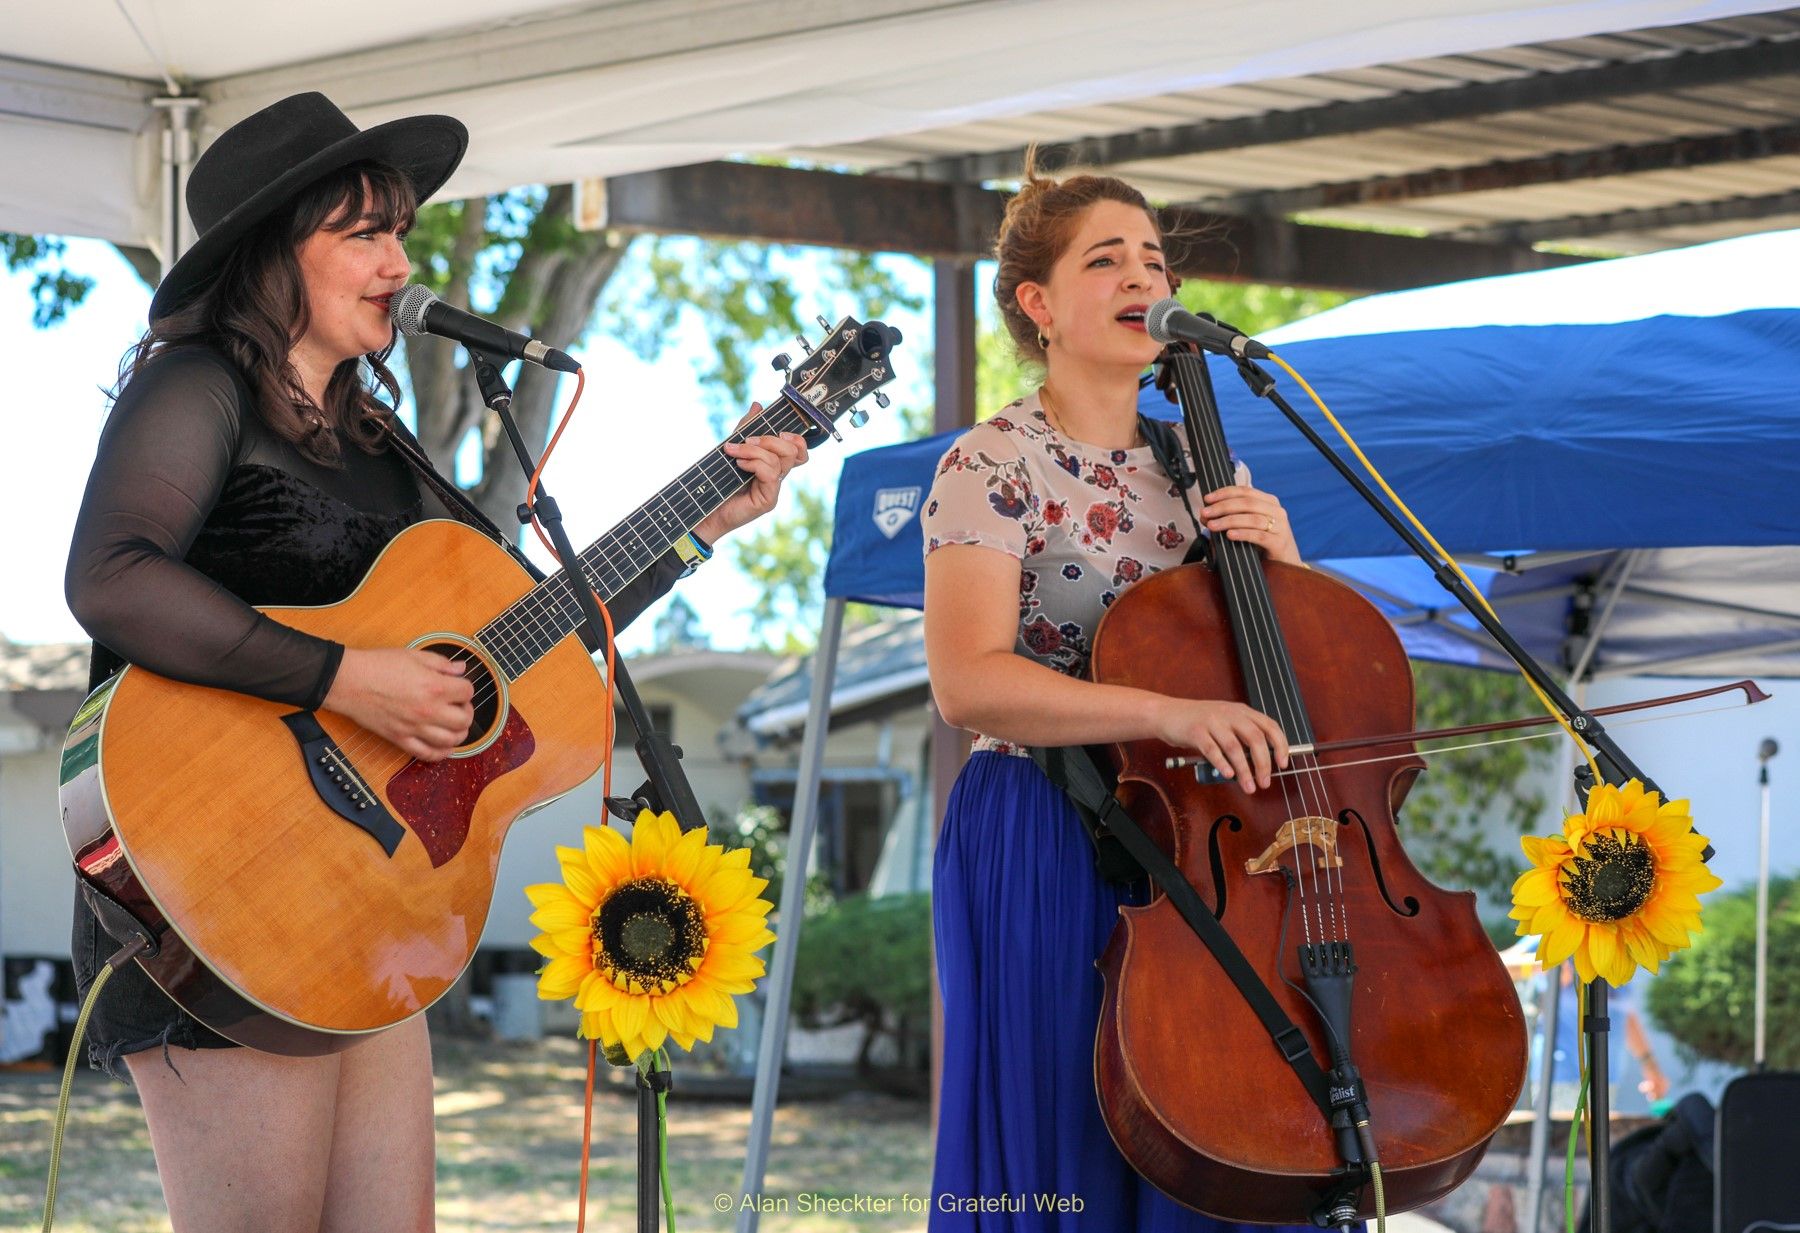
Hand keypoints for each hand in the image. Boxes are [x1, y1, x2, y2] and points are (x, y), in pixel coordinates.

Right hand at [322, 647, 474, 762]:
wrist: (349, 681)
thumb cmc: (378, 665)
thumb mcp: (414, 655)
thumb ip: (442, 663)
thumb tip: (461, 668)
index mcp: (434, 687)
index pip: (468, 692)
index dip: (466, 688)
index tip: (458, 686)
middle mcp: (428, 710)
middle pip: (464, 720)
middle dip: (467, 712)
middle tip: (458, 706)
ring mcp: (414, 727)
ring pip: (451, 741)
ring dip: (458, 734)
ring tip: (452, 724)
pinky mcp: (400, 739)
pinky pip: (427, 754)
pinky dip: (440, 753)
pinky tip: (442, 745)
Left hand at [692, 403, 809, 542]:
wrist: (704, 508)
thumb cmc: (718, 481)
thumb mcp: (733, 447)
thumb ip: (746, 429)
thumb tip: (758, 405)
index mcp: (773, 464)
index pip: (799, 450)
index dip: (797, 438)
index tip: (780, 430)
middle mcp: (777, 476)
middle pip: (794, 451)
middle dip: (770, 439)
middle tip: (747, 439)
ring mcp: (774, 489)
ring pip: (780, 460)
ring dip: (754, 450)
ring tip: (734, 452)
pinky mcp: (768, 500)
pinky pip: (770, 474)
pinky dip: (754, 463)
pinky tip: (739, 465)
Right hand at [1155, 696, 1289, 793]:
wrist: (1167, 713)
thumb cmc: (1198, 722)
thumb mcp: (1225, 721)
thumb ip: (1242, 736)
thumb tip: (1261, 763)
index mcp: (1241, 711)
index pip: (1269, 726)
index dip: (1280, 745)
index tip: (1283, 764)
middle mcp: (1229, 714)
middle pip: (1255, 738)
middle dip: (1263, 763)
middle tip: (1264, 782)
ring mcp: (1212, 721)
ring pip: (1234, 747)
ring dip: (1244, 770)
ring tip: (1248, 786)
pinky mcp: (1195, 731)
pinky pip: (1212, 750)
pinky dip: (1222, 764)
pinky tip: (1228, 775)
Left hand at [1200, 485, 1301, 565]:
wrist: (1284, 564)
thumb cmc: (1262, 544)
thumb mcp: (1246, 527)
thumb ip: (1228, 518)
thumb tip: (1204, 515)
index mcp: (1268, 502)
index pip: (1245, 491)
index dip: (1224, 493)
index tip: (1207, 498)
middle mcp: (1276, 511)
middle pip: (1247, 503)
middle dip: (1223, 506)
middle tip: (1205, 513)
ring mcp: (1280, 527)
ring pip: (1253, 518)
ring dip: (1229, 520)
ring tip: (1212, 525)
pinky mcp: (1280, 543)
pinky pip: (1259, 536)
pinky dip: (1243, 534)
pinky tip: (1229, 535)